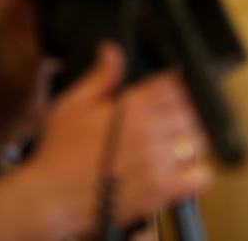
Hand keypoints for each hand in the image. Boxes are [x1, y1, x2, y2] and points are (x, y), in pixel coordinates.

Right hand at [26, 42, 212, 234]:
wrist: (48, 198)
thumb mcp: (73, 105)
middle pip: (189, 112)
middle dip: (179, 114)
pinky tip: (181, 169)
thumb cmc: (58, 153)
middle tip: (166, 122)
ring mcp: (158, 162)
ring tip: (173, 144)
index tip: (163, 96)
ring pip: (197, 140)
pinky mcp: (161, 190)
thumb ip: (101, 76)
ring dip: (188, 140)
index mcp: (132, 108)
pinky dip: (196, 172)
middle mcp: (149, 132)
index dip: (170, 88)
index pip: (173, 86)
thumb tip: (112, 50)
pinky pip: (199, 176)